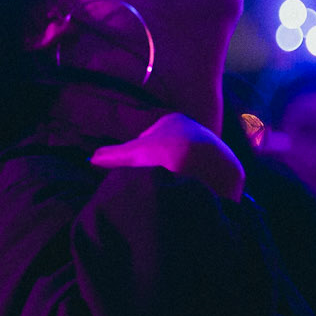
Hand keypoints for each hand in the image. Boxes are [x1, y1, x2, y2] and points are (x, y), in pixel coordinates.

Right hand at [92, 113, 245, 203]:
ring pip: (185, 163)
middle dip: (158, 165)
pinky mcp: (223, 167)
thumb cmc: (172, 152)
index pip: (146, 138)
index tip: (133, 170)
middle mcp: (192, 130)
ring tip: (168, 191)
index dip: (137, 155)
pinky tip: (187, 194)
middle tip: (150, 182)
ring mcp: (209, 147)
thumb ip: (114, 156)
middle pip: (166, 151)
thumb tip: (91, 159)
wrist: (213, 168)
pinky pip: (202, 175)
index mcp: (172, 120)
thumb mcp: (136, 153)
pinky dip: (194, 184)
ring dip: (178, 176)